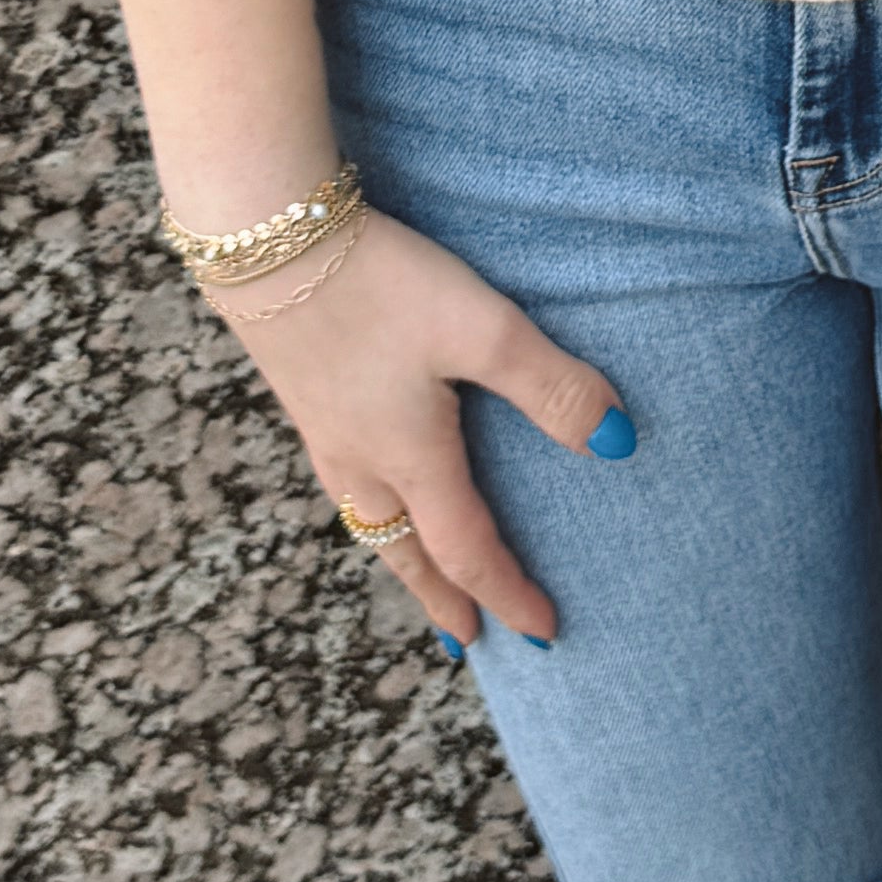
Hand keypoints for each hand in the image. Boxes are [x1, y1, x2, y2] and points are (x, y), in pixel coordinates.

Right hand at [214, 206, 622, 649]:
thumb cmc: (378, 284)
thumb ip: (551, 386)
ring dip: (400, 560)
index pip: (469, 551)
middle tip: (466, 642)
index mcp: (411, 458)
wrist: (264, 238)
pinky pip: (342, 485)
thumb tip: (617, 445)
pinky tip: (366, 483)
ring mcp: (323, 430)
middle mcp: (361, 459)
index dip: (508, 594)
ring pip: (367, 522)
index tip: (543, 633)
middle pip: (406, 554)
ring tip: (417, 575)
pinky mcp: (302, 394)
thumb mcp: (481, 330)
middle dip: (441, 600)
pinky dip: (368, 513)